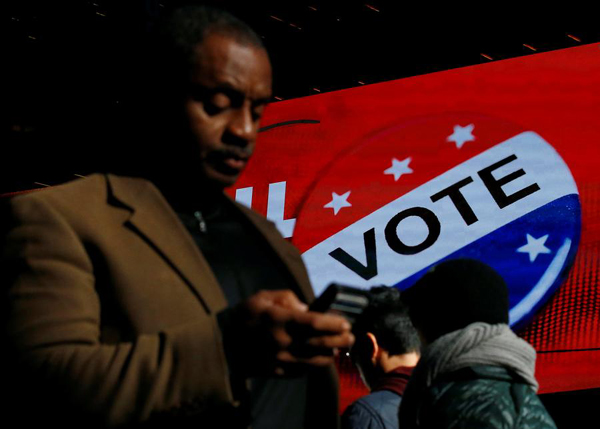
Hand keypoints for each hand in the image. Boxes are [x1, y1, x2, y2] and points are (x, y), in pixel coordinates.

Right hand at [222, 290, 353, 376]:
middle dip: (341, 340)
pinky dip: (316, 364)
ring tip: (339, 348)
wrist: (222, 344)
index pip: (315, 323)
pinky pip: (304, 371)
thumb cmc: (244, 316)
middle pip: (321, 343)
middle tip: (350, 336)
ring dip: (332, 354)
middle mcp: (283, 342)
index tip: (345, 322)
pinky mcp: (278, 372)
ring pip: (316, 361)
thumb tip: (308, 308)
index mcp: (279, 320)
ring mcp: (281, 360)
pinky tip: (321, 357)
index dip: (334, 323)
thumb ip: (287, 299)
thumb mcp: (262, 298)